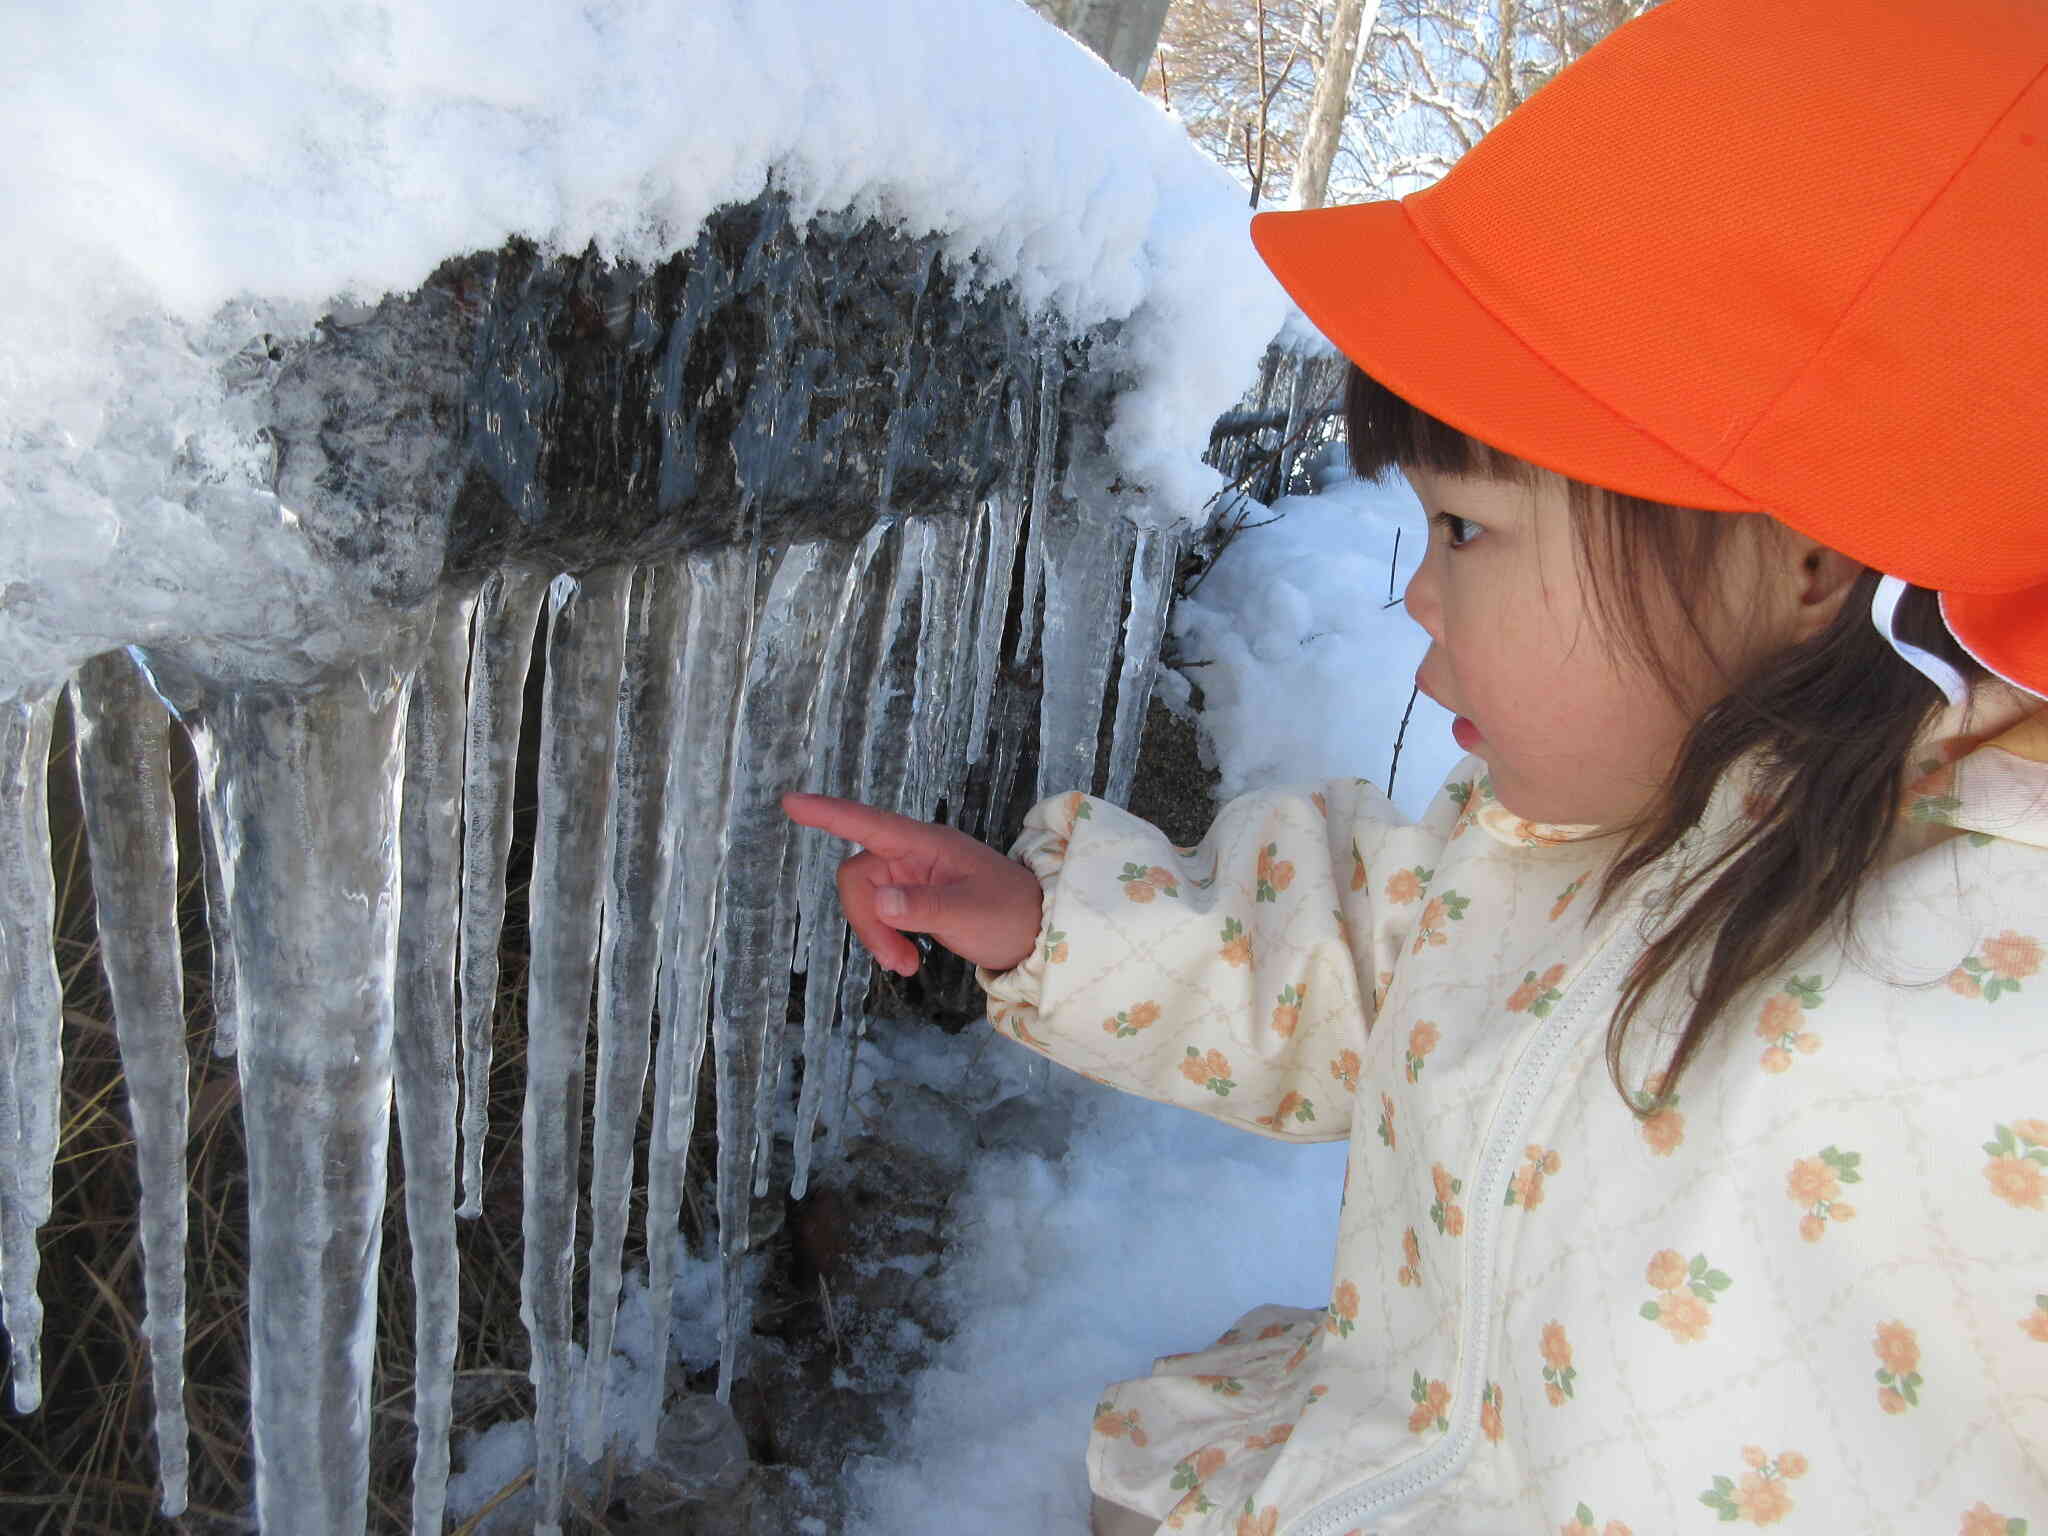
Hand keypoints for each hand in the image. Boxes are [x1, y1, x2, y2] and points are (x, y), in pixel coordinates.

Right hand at [780, 792, 1044, 976]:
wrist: (1040, 935)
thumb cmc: (1012, 915)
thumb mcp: (969, 914)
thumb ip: (923, 908)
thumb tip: (879, 901)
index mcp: (926, 845)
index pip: (867, 824)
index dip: (827, 813)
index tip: (790, 803)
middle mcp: (914, 854)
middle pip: (858, 876)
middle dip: (866, 921)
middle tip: (896, 960)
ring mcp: (914, 876)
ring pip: (866, 898)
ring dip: (876, 934)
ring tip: (907, 966)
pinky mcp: (916, 898)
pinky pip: (881, 912)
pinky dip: (887, 938)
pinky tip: (908, 959)